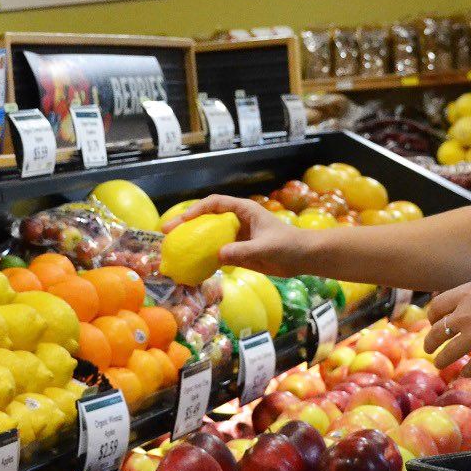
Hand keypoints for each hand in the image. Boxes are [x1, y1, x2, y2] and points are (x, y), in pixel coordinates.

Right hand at [163, 193, 312, 277]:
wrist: (304, 258)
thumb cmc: (289, 245)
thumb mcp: (266, 247)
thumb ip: (243, 251)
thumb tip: (218, 255)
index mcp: (244, 211)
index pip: (215, 203)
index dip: (197, 209)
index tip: (183, 220)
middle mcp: (237, 221)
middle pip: (206, 219)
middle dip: (186, 224)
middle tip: (166, 233)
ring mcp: (237, 237)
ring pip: (209, 236)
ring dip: (192, 242)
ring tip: (173, 250)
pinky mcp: (238, 252)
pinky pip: (217, 253)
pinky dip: (204, 258)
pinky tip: (192, 267)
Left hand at [424, 273, 470, 374]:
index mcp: (466, 294)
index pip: (437, 306)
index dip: (432, 316)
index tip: (434, 322)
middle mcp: (464, 315)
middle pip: (436, 332)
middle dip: (430, 342)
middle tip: (429, 348)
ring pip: (448, 353)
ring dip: (442, 361)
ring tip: (440, 365)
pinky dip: (467, 371)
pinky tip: (465, 373)